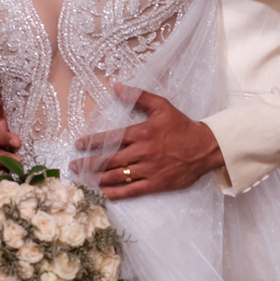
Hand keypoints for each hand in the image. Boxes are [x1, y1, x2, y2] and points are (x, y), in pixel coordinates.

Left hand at [72, 89, 225, 198]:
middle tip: (74, 166)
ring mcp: (149, 170)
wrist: (205, 147)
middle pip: (109, 160)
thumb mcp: (161, 106)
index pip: (111, 138)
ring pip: (117, 176)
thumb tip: (117, 87)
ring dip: (97, 179)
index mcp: (142, 132)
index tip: (79, 145)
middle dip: (89, 163)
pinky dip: (116, 193)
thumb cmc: (182, 126)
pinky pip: (132, 190)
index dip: (92, 142)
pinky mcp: (156, 184)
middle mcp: (142, 152)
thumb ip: (139, 96)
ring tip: (83, 180)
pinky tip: (103, 193)